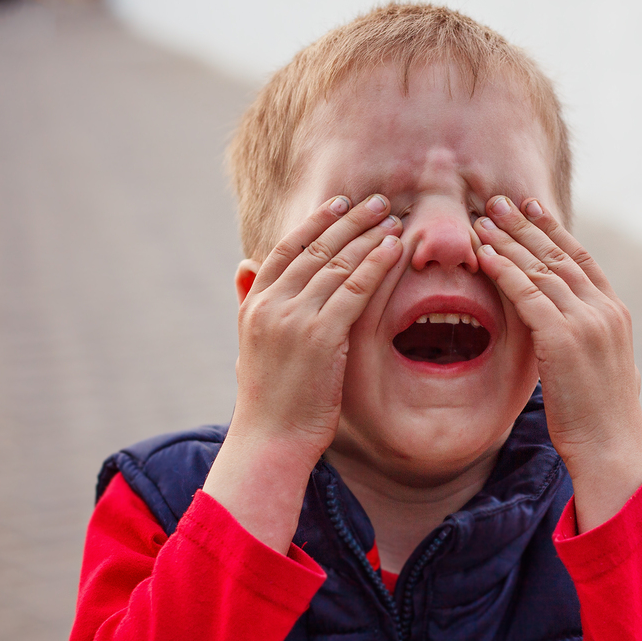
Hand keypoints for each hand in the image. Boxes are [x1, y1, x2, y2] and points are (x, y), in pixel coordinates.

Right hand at [203, 193, 401, 550]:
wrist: (270, 439)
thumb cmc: (268, 398)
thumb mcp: (250, 343)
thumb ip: (250, 302)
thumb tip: (245, 265)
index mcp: (255, 303)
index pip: (288, 248)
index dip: (317, 222)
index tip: (341, 203)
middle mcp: (271, 304)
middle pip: (317, 249)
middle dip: (351, 221)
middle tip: (380, 201)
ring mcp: (295, 318)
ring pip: (338, 264)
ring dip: (369, 237)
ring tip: (394, 219)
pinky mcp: (321, 336)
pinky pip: (356, 289)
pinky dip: (377, 264)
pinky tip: (396, 249)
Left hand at [475, 195, 641, 531]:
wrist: (612, 449)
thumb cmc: (602, 420)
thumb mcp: (603, 370)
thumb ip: (588, 343)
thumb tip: (573, 337)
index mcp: (615, 314)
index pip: (581, 258)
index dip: (553, 230)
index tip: (531, 208)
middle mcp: (603, 310)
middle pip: (558, 255)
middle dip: (526, 225)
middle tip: (498, 201)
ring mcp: (586, 322)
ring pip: (540, 268)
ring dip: (508, 241)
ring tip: (482, 221)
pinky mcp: (562, 338)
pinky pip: (526, 293)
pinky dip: (503, 270)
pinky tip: (483, 256)